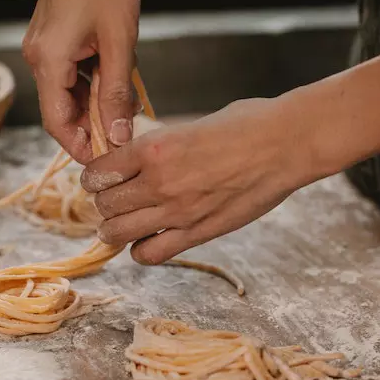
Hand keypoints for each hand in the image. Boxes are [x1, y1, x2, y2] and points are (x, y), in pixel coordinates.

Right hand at [23, 0, 139, 163]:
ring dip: (94, 105)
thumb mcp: (119, 42)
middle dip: (90, 127)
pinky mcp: (52, 38)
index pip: (57, 122)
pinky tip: (114, 85)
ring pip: (67, 93)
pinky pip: (70, 74)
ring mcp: (44, 47)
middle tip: (120, 137)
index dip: (79, 146)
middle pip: (61, 110)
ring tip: (123, 111)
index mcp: (48, 61)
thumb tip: (117, 133)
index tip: (102, 160)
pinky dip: (91, 85)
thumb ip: (117, 92)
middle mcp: (38, 57)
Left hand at [81, 97, 326, 264]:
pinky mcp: (198, 233)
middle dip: (103, 202)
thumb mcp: (188, 126)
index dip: (93, 177)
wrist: (286, 143)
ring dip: (114, 229)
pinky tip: (147, 240)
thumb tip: (135, 160)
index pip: (98, 171)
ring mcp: (177, 211)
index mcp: (153, 148)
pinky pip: (150, 254)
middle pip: (105, 204)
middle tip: (111, 200)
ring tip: (120, 224)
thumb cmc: (244, 125)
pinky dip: (140, 250)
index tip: (99, 179)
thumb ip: (158, 147)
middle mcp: (158, 181)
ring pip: (118, 232)